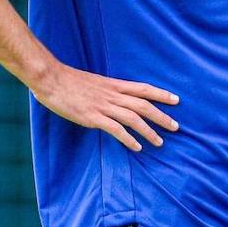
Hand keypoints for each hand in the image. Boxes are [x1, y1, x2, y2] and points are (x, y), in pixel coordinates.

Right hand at [31, 63, 179, 150]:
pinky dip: (128, 139)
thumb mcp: (95, 82)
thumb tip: (115, 98)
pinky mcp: (92, 117)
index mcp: (114, 84)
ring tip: (160, 142)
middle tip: (176, 126)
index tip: (176, 100)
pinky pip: (115, 129)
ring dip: (149, 131)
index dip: (161, 94)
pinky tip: (137, 147)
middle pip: (144, 105)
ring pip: (134, 118)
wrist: (51, 79)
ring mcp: (103, 106)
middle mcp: (113, 94)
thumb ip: (107, 90)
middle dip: (162, 116)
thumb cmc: (69, 80)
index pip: (144, 88)